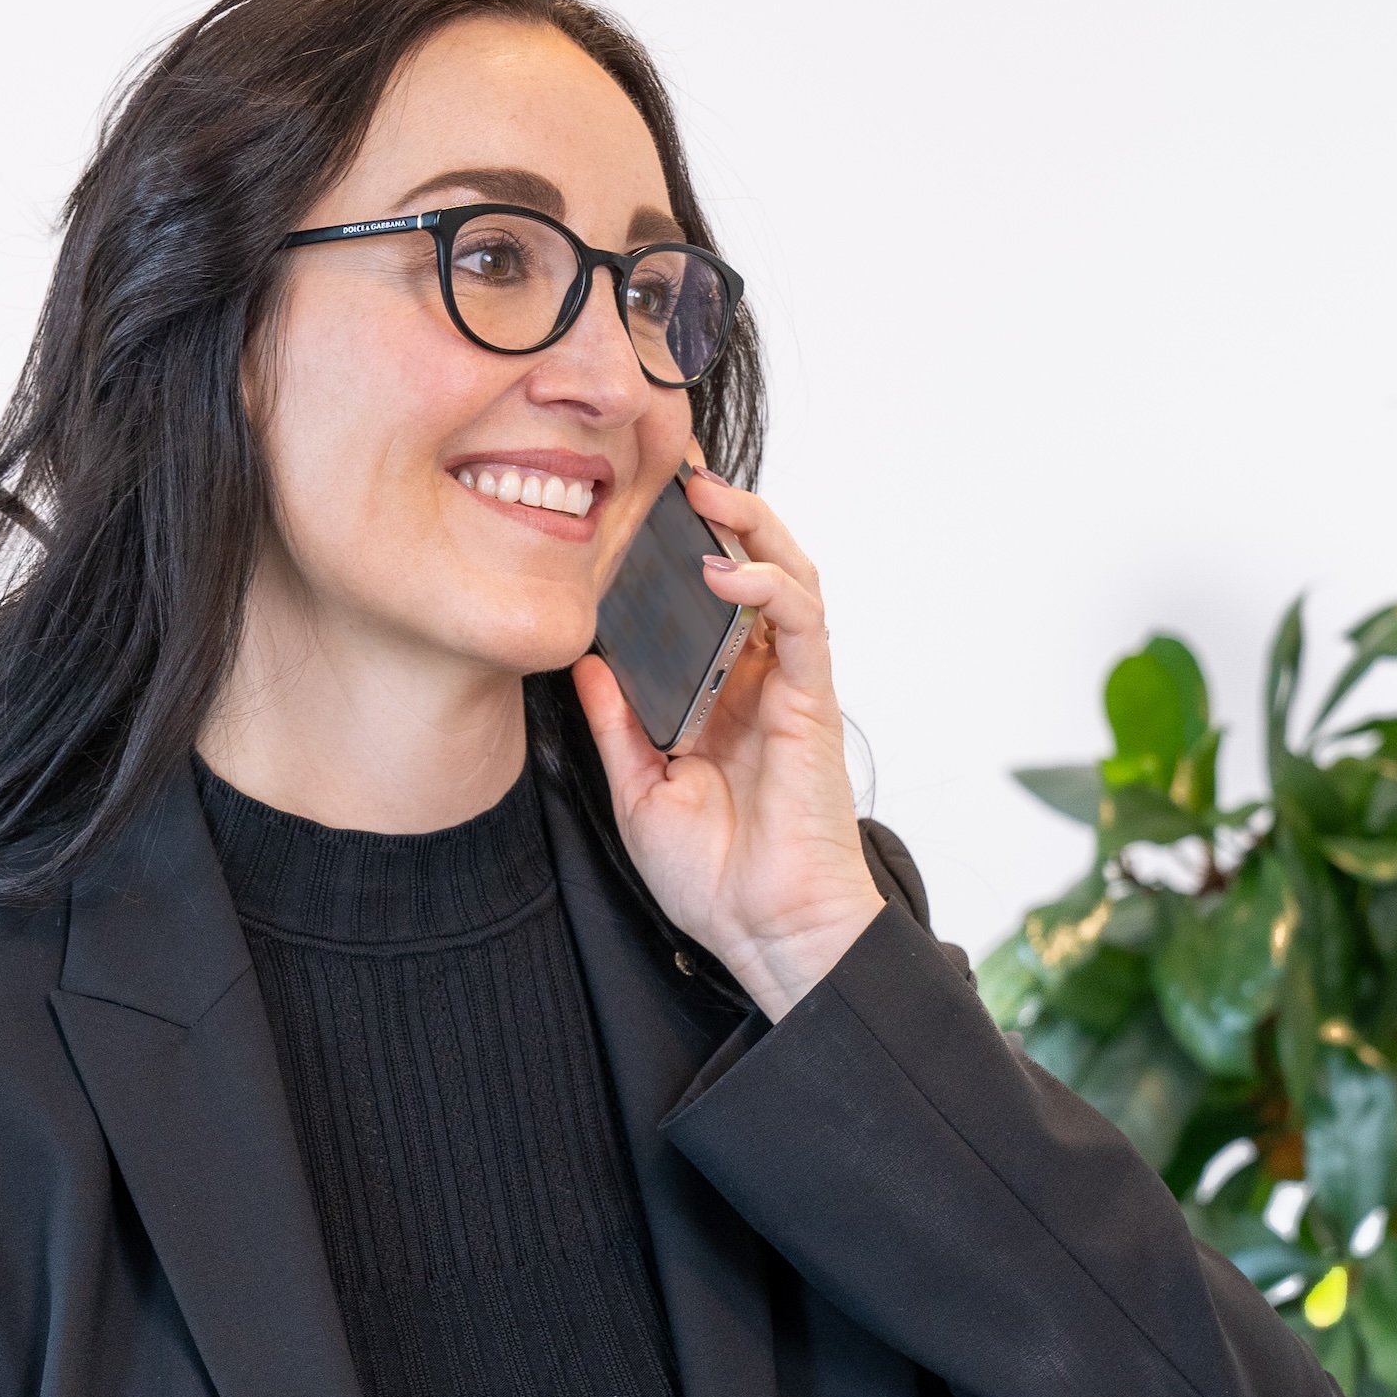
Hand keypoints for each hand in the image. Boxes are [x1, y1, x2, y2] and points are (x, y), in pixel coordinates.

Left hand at [573, 465, 884, 1020]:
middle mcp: (757, 679)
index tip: (633, 500)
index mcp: (717, 694)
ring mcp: (789, 685)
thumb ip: (616, 722)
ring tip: (703, 491)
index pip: (701, 600)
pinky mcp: (813, 700)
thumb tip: (583, 660)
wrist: (764, 932)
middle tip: (672, 465)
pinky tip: (729, 570)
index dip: (677, 548)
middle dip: (719, 511)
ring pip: (785, 575)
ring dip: (749, 526)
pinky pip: (803, 622)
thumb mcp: (638, 789)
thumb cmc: (715, 876)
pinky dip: (770, 585)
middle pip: (749, 567)